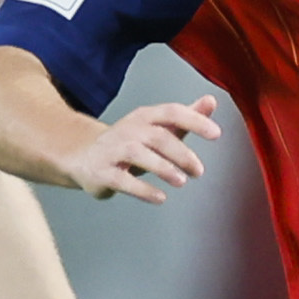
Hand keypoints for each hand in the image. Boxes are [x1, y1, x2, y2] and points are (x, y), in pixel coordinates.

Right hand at [64, 96, 223, 203]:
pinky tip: (160, 197)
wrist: (82, 156)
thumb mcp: (156, 128)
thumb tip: (211, 101)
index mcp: (144, 117)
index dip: (195, 120)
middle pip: (158, 136)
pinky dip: (143, 190)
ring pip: (139, 154)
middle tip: (199, 171)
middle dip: (182, 153)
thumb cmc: (127, 143)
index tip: (216, 134)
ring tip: (182, 181)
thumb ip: (184, 117)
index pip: (172, 112)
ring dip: (164, 168)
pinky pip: (123, 181)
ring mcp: (112, 151)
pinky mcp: (102, 173)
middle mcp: (128, 130)